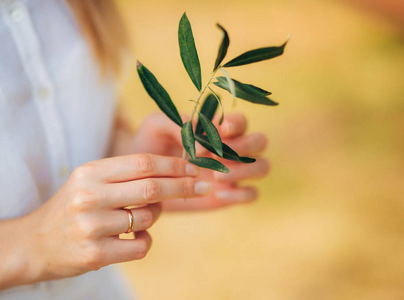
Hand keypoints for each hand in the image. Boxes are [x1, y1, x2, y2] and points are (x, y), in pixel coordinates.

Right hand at [25, 154, 208, 280]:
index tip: (195, 167)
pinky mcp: (95, 254)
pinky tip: (132, 238)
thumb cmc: (72, 208)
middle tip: (204, 185)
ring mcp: (91, 226)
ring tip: (140, 218)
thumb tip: (176, 172)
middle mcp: (89, 196)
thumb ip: (126, 176)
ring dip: (156, 217)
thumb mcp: (90, 182)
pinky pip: (141, 245)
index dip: (175, 164)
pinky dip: (146, 240)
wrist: (33, 244)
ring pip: (148, 218)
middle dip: (184, 185)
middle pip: (152, 187)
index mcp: (91, 172)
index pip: (143, 162)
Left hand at [127, 113, 269, 210]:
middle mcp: (231, 149)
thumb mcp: (156, 126)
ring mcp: (233, 172)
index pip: (240, 121)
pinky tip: (217, 193)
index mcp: (217, 129)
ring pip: (263, 166)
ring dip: (246, 169)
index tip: (221, 130)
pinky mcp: (229, 195)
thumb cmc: (149, 146)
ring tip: (217, 175)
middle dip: (246, 146)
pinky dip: (241, 193)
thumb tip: (203, 141)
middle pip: (260, 141)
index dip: (236, 124)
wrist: (140, 178)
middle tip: (218, 155)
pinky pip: (251, 194)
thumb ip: (178, 122)